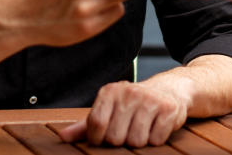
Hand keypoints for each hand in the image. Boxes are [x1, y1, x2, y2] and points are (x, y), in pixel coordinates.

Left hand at [57, 80, 188, 146]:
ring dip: (138, 142)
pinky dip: (155, 139)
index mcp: (110, 92)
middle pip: (115, 137)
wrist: (168, 89)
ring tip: (142, 128)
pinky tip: (155, 127)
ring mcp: (149, 100)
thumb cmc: (132, 104)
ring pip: (136, 141)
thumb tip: (62, 137)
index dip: (98, 139)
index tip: (103, 138)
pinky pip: (156, 140)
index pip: (96, 124)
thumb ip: (86, 125)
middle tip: (127, 130)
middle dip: (120, 141)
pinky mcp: (168, 109)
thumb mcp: (109, 109)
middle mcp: (128, 93)